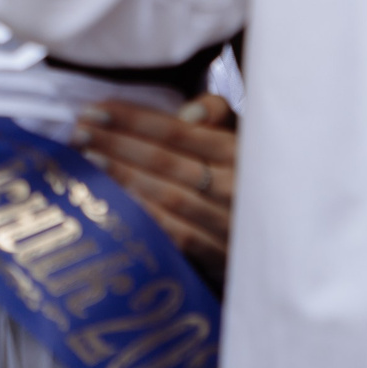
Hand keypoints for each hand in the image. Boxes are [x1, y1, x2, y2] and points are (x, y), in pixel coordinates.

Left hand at [76, 93, 235, 283]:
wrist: (287, 238)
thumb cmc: (249, 173)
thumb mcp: (242, 136)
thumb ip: (216, 112)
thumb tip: (187, 113)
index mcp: (241, 152)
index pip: (178, 131)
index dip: (133, 119)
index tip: (94, 110)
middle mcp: (237, 188)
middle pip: (166, 161)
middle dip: (118, 144)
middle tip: (79, 132)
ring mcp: (230, 225)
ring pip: (168, 196)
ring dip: (124, 176)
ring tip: (88, 159)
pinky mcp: (222, 257)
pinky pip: (177, 234)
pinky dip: (144, 216)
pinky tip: (114, 201)